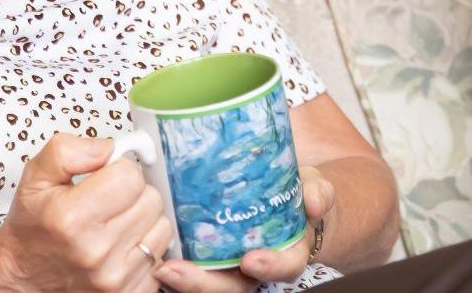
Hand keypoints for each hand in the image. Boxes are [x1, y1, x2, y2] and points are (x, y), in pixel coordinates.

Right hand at [0, 134, 175, 292]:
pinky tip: (121, 246)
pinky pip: (161, 255)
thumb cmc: (33, 225)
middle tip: (108, 201)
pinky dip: (145, 247)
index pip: (130, 175)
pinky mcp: (127, 292)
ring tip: (115, 223)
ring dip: (143, 220)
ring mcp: (114, 276)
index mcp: (72, 218)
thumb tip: (109, 148)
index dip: (119, 170)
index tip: (105, 178)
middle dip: (133, 194)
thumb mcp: (36, 177)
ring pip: (162, 225)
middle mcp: (95, 251)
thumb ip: (68, 150)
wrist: (23, 276)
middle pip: (151, 199)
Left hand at [154, 164, 334, 291]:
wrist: (290, 200)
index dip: (269, 267)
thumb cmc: (300, 197)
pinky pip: (192, 267)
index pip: (283, 268)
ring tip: (160, 267)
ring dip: (182, 280)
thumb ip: (317, 192)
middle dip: (203, 284)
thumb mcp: (314, 188)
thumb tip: (316, 201)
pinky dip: (174, 265)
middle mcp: (257, 267)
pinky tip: (154, 253)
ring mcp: (230, 265)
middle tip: (175, 271)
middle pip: (232, 287)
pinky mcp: (209, 256)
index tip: (251, 261)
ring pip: (207, 283)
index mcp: (288, 253)